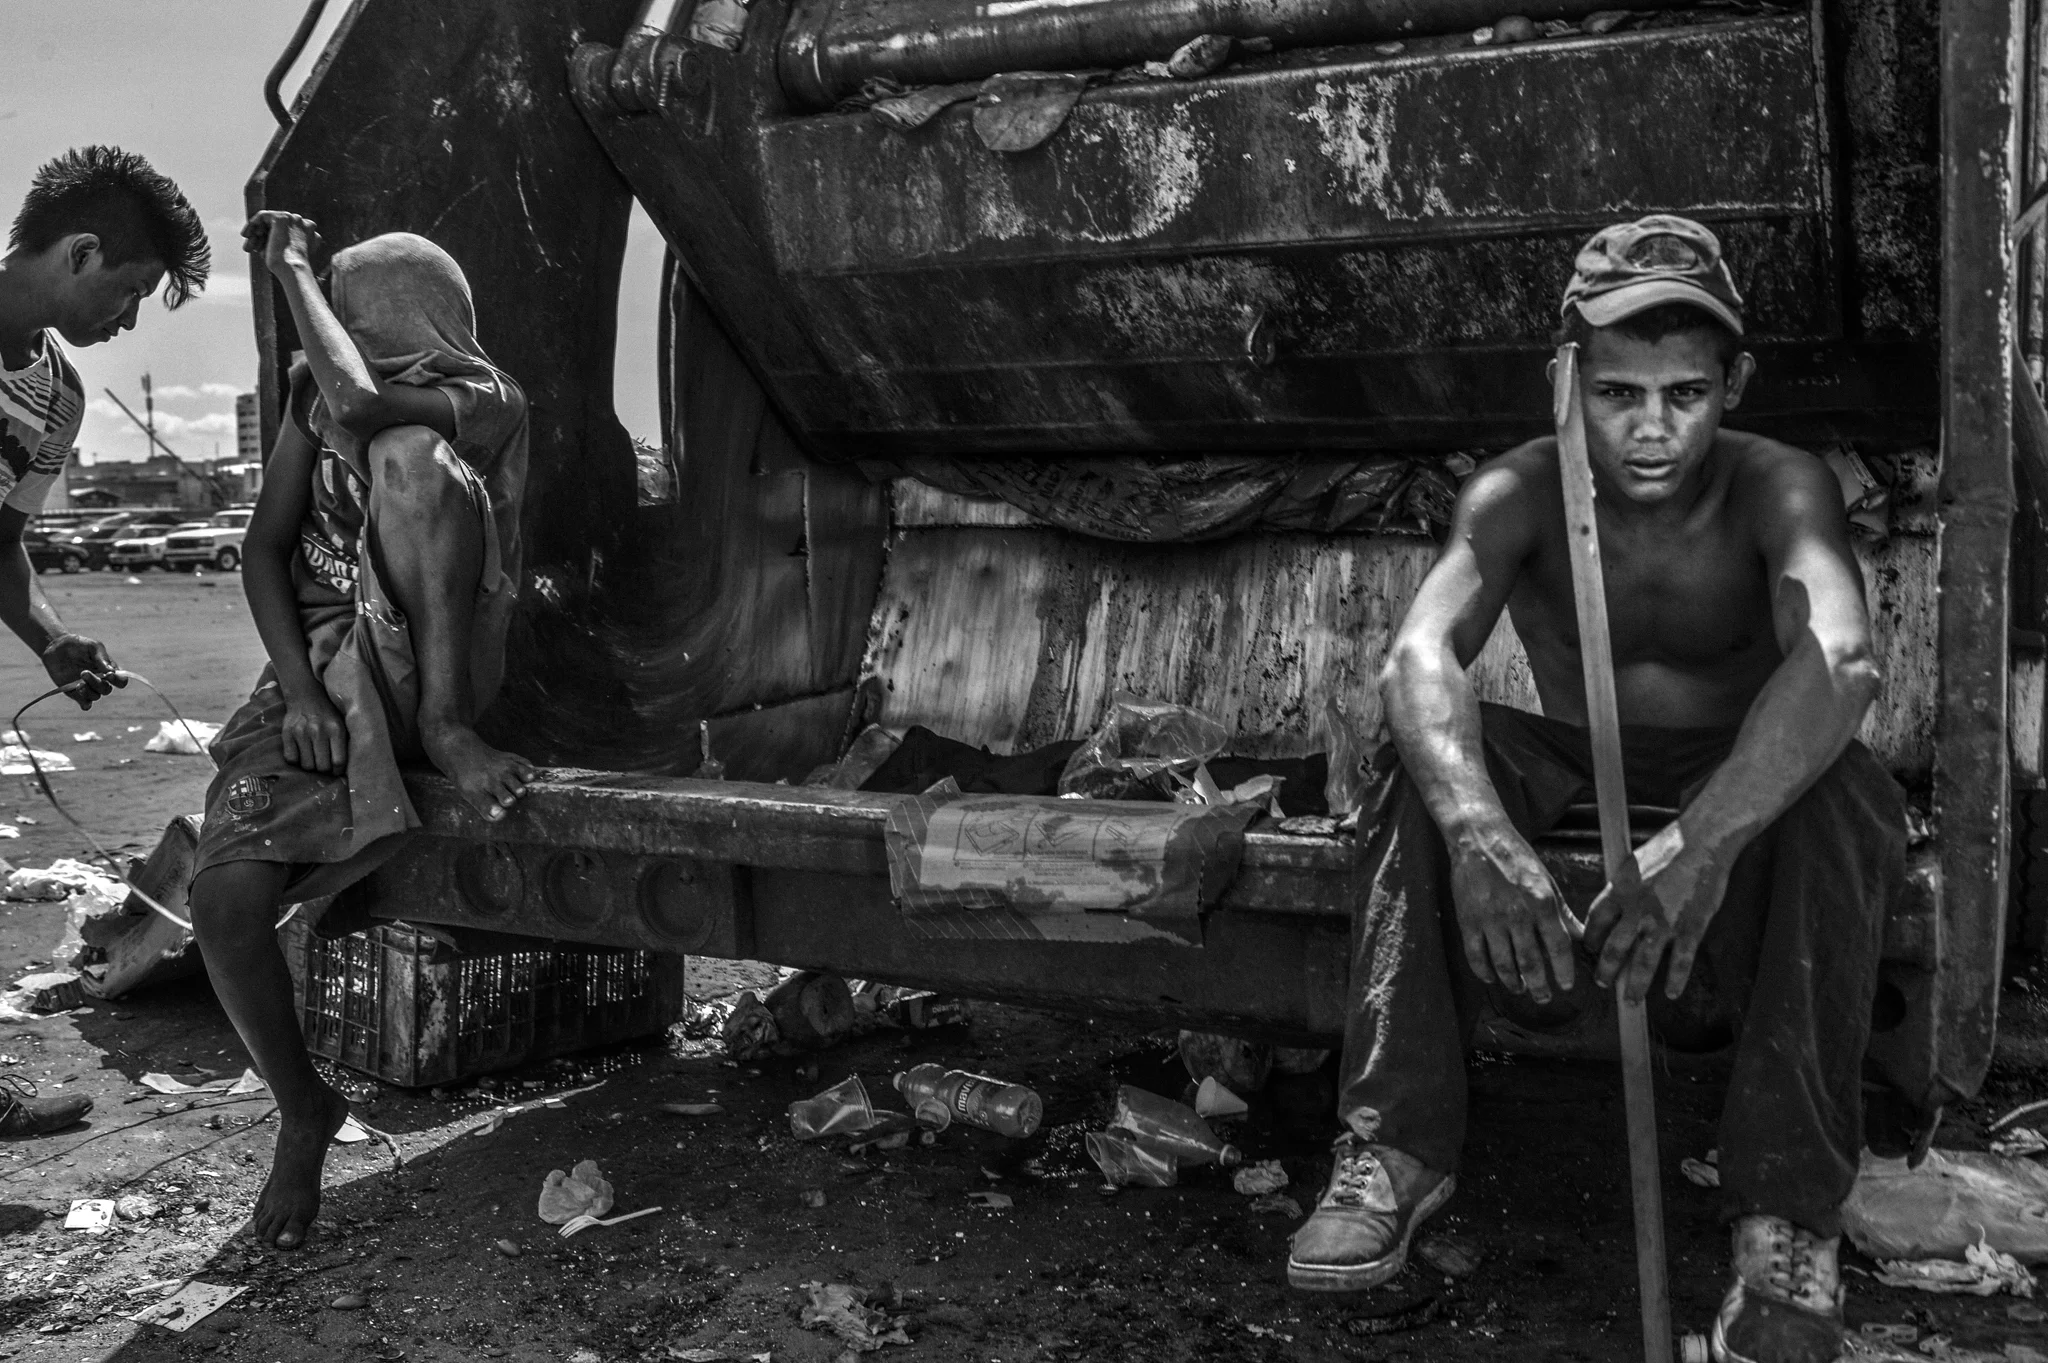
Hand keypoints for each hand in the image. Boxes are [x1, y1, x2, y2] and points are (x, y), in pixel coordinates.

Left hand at [41, 634, 122, 709]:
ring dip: (88, 691)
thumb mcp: (92, 646)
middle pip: (106, 689)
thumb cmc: (78, 645)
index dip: (118, 681)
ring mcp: (88, 687)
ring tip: (78, 683)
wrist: (56, 647)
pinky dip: (85, 704)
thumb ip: (102, 657)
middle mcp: (101, 680)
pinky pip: (85, 703)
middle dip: (97, 683)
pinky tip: (83, 702)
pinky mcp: (75, 693)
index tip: (109, 675)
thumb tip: (112, 671)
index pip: (121, 681)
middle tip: (83, 672)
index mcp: (109, 670)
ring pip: (95, 696)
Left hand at [242, 210, 321, 280]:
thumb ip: (280, 245)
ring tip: (248, 247)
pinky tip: (246, 235)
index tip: (262, 251)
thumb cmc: (289, 270)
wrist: (293, 270)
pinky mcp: (282, 217)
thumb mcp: (286, 256)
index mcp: (311, 234)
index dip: (272, 240)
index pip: (288, 232)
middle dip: (263, 237)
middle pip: (278, 227)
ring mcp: (294, 219)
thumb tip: (264, 246)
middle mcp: (305, 224)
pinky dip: (253, 224)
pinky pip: (262, 216)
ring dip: (257, 234)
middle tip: (252, 249)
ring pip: (269, 222)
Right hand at [281, 688, 347, 773]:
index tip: (337, 771)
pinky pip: (291, 759)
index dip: (338, 771)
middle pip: (322, 766)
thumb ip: (345, 743)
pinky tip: (302, 753)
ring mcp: (301, 733)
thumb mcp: (342, 723)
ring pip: (306, 765)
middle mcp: (318, 731)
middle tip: (324, 766)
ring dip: (311, 766)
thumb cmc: (328, 714)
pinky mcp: (287, 734)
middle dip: (325, 770)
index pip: (338, 761)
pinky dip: (296, 760)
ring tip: (313, 758)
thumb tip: (349, 767)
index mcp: (336, 729)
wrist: (306, 696)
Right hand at [1449, 821, 1577, 1002]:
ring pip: (1503, 963)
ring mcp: (1490, 919)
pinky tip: (1492, 978)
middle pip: (1531, 961)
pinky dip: (1484, 972)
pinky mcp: (1468, 920)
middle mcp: (1517, 913)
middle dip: (1539, 986)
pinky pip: (1476, 955)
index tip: (1565, 986)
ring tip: (1520, 989)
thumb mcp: (1548, 882)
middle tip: (1544, 997)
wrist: (1479, 840)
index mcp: (1541, 902)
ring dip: (1513, 982)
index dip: (1563, 970)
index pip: (1558, 946)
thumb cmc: (1518, 859)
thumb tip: (1582, 938)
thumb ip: (1563, 913)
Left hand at [1584, 821, 1733, 1002]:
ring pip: (1642, 962)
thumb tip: (1613, 906)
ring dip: (1634, 985)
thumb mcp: (1632, 863)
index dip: (1590, 941)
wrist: (1702, 840)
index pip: (1594, 923)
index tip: (1589, 951)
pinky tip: (1671, 993)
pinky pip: (1680, 961)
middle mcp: (1636, 910)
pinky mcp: (1691, 926)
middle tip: (1602, 983)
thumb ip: (1621, 888)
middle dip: (1605, 971)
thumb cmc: (1668, 847)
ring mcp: (1664, 921)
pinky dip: (1675, 980)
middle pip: (1613, 949)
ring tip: (1630, 1000)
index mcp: (1618, 891)